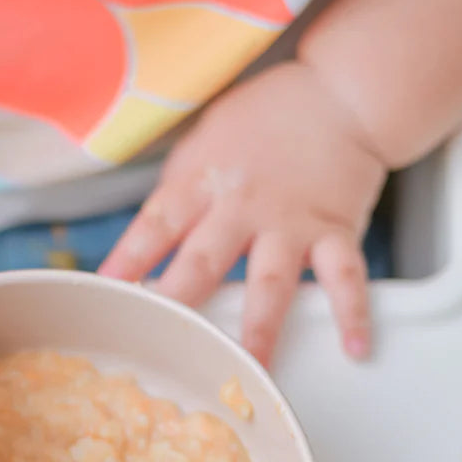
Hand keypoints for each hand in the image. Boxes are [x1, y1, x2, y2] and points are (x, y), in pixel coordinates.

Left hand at [99, 61, 387, 365]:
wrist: (341, 90)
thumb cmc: (264, 118)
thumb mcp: (203, 141)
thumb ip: (177, 191)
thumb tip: (145, 242)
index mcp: (202, 182)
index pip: (155, 226)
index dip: (128, 260)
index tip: (106, 293)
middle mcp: (243, 206)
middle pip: (203, 263)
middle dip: (178, 304)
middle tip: (159, 340)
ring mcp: (290, 222)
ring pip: (270, 283)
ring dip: (259, 330)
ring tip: (249, 370)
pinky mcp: (335, 230)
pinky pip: (346, 277)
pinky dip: (353, 313)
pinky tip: (354, 350)